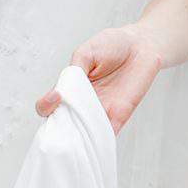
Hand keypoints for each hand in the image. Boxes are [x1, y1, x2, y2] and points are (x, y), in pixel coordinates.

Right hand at [34, 25, 163, 135]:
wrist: (142, 45)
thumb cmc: (114, 45)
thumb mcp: (87, 50)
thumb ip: (75, 68)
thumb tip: (64, 88)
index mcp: (71, 87)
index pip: (50, 105)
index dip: (46, 105)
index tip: (56, 96)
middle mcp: (82, 103)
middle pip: (62, 124)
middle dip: (58, 128)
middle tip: (64, 119)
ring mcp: (99, 111)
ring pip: (82, 134)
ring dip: (76, 138)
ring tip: (75, 135)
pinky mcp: (118, 117)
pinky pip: (106, 135)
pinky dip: (99, 141)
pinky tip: (94, 142)